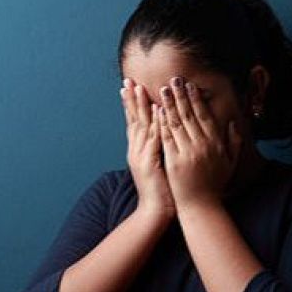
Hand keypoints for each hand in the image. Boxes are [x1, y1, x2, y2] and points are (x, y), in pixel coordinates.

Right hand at [120, 78, 175, 219]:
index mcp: (139, 151)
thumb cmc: (162, 190)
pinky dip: (154, 123)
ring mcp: (140, 156)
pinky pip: (152, 138)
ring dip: (139, 106)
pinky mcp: (148, 162)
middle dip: (130, 100)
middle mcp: (136, 150)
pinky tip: (156, 109)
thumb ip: (158, 150)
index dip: (132, 105)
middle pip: (133, 120)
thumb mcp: (158, 165)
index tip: (130, 87)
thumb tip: (163, 137)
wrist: (155, 211)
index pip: (135, 123)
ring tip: (138, 88)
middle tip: (128, 80)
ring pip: (140, 125)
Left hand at [157, 76, 242, 211]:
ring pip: (176, 123)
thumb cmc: (214, 185)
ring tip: (162, 90)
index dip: (197, 99)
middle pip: (189, 115)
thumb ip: (234, 142)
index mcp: (215, 144)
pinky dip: (161, 123)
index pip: (204, 116)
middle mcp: (202, 146)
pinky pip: (166, 138)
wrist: (201, 206)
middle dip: (180, 95)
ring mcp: (188, 153)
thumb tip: (233, 124)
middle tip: (174, 79)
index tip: (190, 86)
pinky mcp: (174, 161)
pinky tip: (156, 111)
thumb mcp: (230, 163)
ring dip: (169, 104)